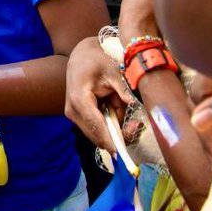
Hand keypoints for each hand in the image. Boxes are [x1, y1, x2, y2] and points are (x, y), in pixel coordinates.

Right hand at [64, 36, 132, 152]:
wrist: (81, 55)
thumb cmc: (97, 60)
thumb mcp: (113, 71)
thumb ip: (123, 90)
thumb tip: (134, 106)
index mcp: (80, 99)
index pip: (97, 127)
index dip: (111, 142)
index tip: (123, 155)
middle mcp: (73, 111)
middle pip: (97, 136)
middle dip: (118, 135)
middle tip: (137, 125)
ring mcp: (74, 115)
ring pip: (98, 134)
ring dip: (115, 128)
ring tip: (125, 107)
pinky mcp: (78, 116)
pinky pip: (98, 128)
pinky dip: (110, 123)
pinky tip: (116, 107)